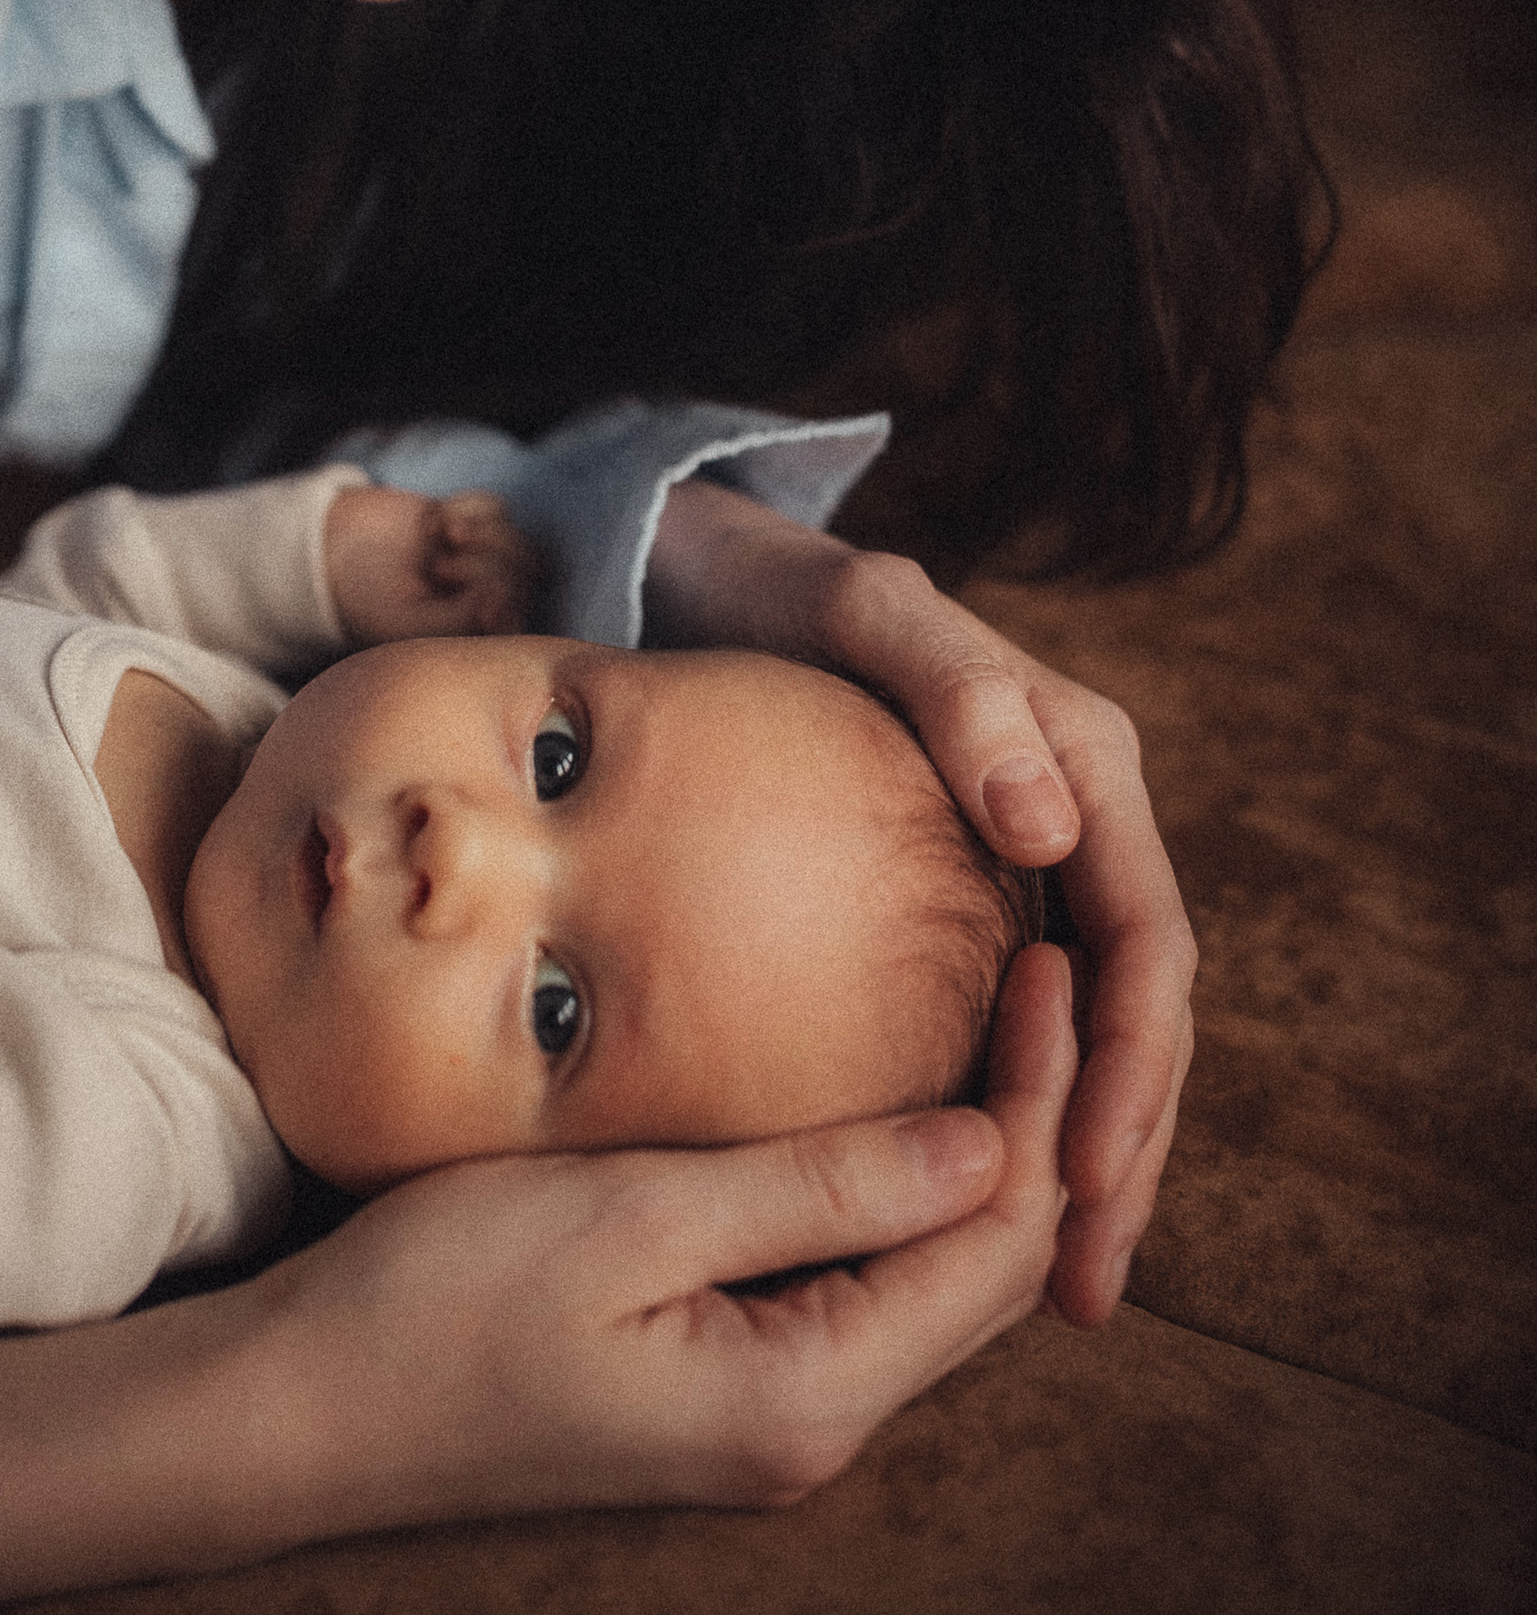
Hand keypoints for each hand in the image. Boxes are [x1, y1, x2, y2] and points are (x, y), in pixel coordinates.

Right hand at [0, 953, 1074, 1612]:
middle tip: (1034, 960)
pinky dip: (886, 1186)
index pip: (995, 1241)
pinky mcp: (711, 1387)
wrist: (302, 1407)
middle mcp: (807, 1426)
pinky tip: (872, 1095)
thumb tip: (990, 1137)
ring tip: (984, 1008)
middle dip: (1031, 1120)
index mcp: (805, 1393)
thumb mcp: (633, 1214)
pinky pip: (848, 1285)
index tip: (1041, 956)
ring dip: (968, 1154)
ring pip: (923, 1278)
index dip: (1041, 1098)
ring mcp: (760, 1417)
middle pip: (981, 1270)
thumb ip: (818, 1184)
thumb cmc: (442, 1302)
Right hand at [323, 484, 547, 642]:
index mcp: (473, 634)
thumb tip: (502, 596)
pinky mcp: (472, 521)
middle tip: (438, 568)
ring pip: (515, 540)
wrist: (335, 552)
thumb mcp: (407, 624)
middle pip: (522, 576)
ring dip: (482, 533)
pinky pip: (496, 508)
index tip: (481, 601)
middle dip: (484, 566)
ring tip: (444, 538)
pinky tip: (437, 522)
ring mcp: (481, 558)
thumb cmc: (369, 600)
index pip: (516, 618)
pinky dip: (468, 508)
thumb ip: (460, 621)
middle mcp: (483, 599)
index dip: (507, 605)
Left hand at [642, 476, 1191, 1327]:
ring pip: (1094, 1040)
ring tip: (1060, 1289)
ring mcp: (1033, 869)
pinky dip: (1020, 1121)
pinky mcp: (973, 905)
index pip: (1147, 944)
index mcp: (1087, 762)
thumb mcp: (870, 614)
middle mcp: (1080, 821)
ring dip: (1089, 1163)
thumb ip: (961, 696)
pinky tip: (976, 1209)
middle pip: (1140, 1016)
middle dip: (1127, 1153)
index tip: (1090, 1176)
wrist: (720, 578)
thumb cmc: (790, 590)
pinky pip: (1022, 1029)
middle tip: (1085, 1284)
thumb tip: (1051, 827)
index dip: (1133, 1069)